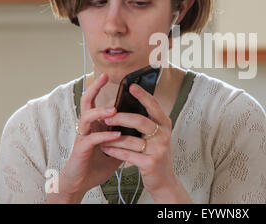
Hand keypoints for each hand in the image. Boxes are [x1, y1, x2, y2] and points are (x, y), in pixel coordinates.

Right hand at [47, 73, 123, 202]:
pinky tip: (115, 134)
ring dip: (100, 112)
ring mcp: (82, 137)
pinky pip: (92, 138)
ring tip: (114, 110)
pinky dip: (104, 135)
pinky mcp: (81, 149)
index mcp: (95, 123)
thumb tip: (143, 123)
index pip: (96, 101)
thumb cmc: (98, 162)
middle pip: (86, 101)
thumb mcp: (116, 145)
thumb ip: (125, 132)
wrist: (82, 182)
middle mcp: (86, 127)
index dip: (100, 88)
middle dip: (94, 88)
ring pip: (86, 117)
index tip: (108, 76)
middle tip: (104, 77)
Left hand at [100, 83, 191, 202]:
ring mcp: (158, 150)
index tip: (131, 86)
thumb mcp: (157, 135)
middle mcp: (164, 135)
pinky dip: (114, 151)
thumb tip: (128, 104)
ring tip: (101, 135)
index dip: (142, 95)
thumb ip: (147, 120)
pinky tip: (106, 148)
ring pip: (131, 139)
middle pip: (140, 120)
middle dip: (120, 118)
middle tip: (107, 117)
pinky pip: (127, 154)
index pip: (153, 105)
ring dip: (113, 138)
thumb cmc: (156, 153)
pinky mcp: (150, 163)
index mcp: (165, 124)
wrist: (164, 180)